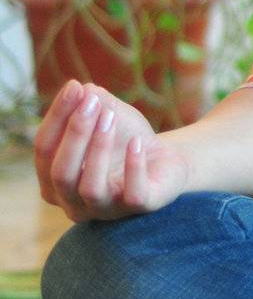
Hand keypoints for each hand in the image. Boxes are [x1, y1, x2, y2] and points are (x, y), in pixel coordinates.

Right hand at [34, 79, 191, 221]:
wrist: (164, 160)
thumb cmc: (124, 139)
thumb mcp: (107, 115)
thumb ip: (92, 103)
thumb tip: (82, 89)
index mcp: (54, 182)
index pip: (43, 150)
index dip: (57, 117)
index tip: (74, 87)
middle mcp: (73, 203)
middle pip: (60, 173)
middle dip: (75, 133)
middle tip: (92, 101)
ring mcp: (104, 211)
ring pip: (91, 187)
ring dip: (98, 148)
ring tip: (110, 116)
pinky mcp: (137, 210)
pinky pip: (132, 195)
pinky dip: (133, 166)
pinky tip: (137, 142)